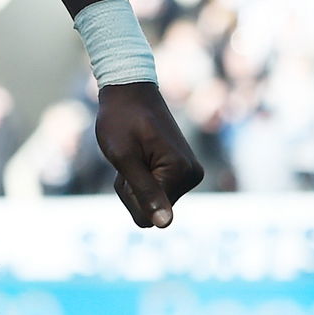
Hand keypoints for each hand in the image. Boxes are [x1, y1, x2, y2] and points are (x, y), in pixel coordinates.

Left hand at [95, 82, 205, 228]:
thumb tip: (164, 224)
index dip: (129, 195)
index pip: (148, 217)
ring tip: (133, 153)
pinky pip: (157, 191)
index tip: (128, 164)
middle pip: (152, 212)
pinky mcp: (183, 170)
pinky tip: (140, 154)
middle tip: (128, 158)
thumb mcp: (124, 156)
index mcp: (181, 173)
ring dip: (135, 184)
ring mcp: (189, 172)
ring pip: (153, 203)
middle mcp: (192, 175)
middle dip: (132, 191)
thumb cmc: (121, 119)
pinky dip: (142, 178)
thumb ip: (144, 192)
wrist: (129, 90)